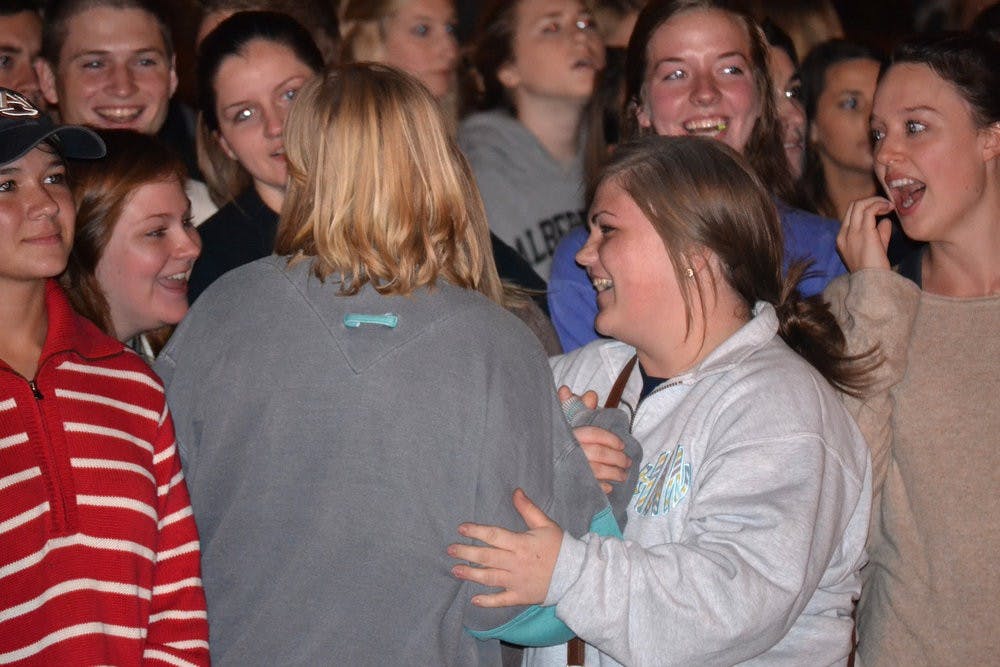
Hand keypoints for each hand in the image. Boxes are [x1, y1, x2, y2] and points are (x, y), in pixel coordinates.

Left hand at [448, 489, 562, 606]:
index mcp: (521, 543)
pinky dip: (487, 601)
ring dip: (471, 574)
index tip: (461, 528)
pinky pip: (501, 600)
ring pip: (489, 578)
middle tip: (450, 550)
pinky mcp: (521, 596)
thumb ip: (528, 509)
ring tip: (455, 570)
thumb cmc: (560, 547)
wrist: (576, 574)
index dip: (476, 531)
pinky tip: (474, 600)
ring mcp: (517, 581)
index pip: (493, 536)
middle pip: (486, 557)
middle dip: (466, 553)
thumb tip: (515, 491)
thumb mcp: (545, 524)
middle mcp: (516, 563)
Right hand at [556, 387, 631, 492]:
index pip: (594, 434)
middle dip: (617, 458)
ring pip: (597, 472)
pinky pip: (589, 488)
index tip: (622, 444)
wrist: (528, 461)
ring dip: (614, 474)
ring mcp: (569, 470)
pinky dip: (601, 488)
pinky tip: (608, 487)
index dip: (610, 439)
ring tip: (623, 475)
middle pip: (600, 454)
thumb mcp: (562, 421)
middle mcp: (570, 452)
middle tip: (627, 462)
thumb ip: (576, 407)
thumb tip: (590, 395)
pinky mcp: (568, 486)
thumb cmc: (550, 439)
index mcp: (569, 434)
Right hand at [837, 196, 893, 271]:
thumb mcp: (876, 248)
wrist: (873, 282)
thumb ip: (880, 234)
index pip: (850, 214)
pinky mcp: (864, 233)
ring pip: (860, 205)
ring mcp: (852, 233)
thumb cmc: (875, 269)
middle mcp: (844, 234)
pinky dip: (879, 205)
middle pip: (853, 206)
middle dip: (871, 201)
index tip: (881, 209)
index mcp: (842, 239)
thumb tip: (885, 221)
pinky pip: (869, 210)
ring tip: (889, 205)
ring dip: (876, 201)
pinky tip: (889, 208)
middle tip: (886, 204)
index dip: (866, 207)